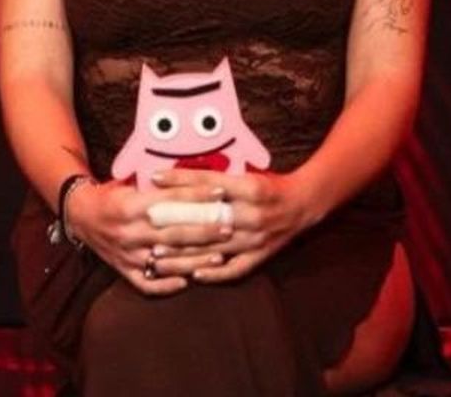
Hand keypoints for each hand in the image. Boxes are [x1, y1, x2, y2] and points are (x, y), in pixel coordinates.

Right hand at [64, 179, 228, 295]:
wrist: (80, 215)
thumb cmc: (111, 194)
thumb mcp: (129, 181)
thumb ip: (158, 185)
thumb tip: (195, 175)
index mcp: (130, 205)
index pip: (170, 201)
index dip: (197, 196)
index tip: (220, 193)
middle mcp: (128, 232)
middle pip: (174, 234)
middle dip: (205, 231)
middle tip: (229, 227)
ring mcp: (126, 255)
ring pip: (167, 261)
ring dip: (195, 261)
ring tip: (221, 257)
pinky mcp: (123, 270)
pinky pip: (148, 283)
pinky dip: (168, 285)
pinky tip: (188, 282)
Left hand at [149, 168, 320, 283]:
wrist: (304, 203)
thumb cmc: (270, 186)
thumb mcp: (246, 174)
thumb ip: (215, 178)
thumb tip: (178, 175)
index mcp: (249, 187)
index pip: (207, 184)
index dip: (179, 180)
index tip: (154, 178)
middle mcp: (253, 213)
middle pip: (207, 219)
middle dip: (175, 221)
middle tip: (146, 224)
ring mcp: (256, 238)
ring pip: (214, 248)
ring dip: (185, 252)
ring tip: (158, 254)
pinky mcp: (261, 256)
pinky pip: (235, 269)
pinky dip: (214, 273)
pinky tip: (193, 275)